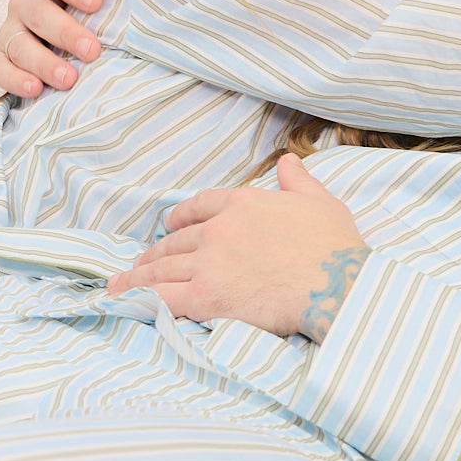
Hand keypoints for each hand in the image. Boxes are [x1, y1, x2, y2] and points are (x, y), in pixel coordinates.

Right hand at [0, 0, 104, 97]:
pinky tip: (35, 90)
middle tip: (91, 50)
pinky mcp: (0, 54)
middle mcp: (27, 1)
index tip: (98, 2)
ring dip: (43, 62)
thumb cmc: (92, 16)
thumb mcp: (102, 0)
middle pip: (38, 12)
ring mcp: (11, 28)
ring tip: (68, 80)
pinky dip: (14, 79)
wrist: (61, 36)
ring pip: (19, 43)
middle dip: (65, 32)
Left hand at [107, 154, 369, 339]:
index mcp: (244, 202)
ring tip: (123, 281)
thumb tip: (289, 161)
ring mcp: (209, 262)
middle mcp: (219, 229)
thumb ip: (298, 181)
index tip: (170, 224)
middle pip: (177, 240)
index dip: (181, 216)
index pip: (200, 205)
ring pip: (162, 267)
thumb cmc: (335, 246)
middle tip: (143, 260)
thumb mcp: (320, 202)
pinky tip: (123, 299)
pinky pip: (161, 297)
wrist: (337, 285)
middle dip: (157, 250)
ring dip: (140, 274)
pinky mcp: (206, 297)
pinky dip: (138, 297)